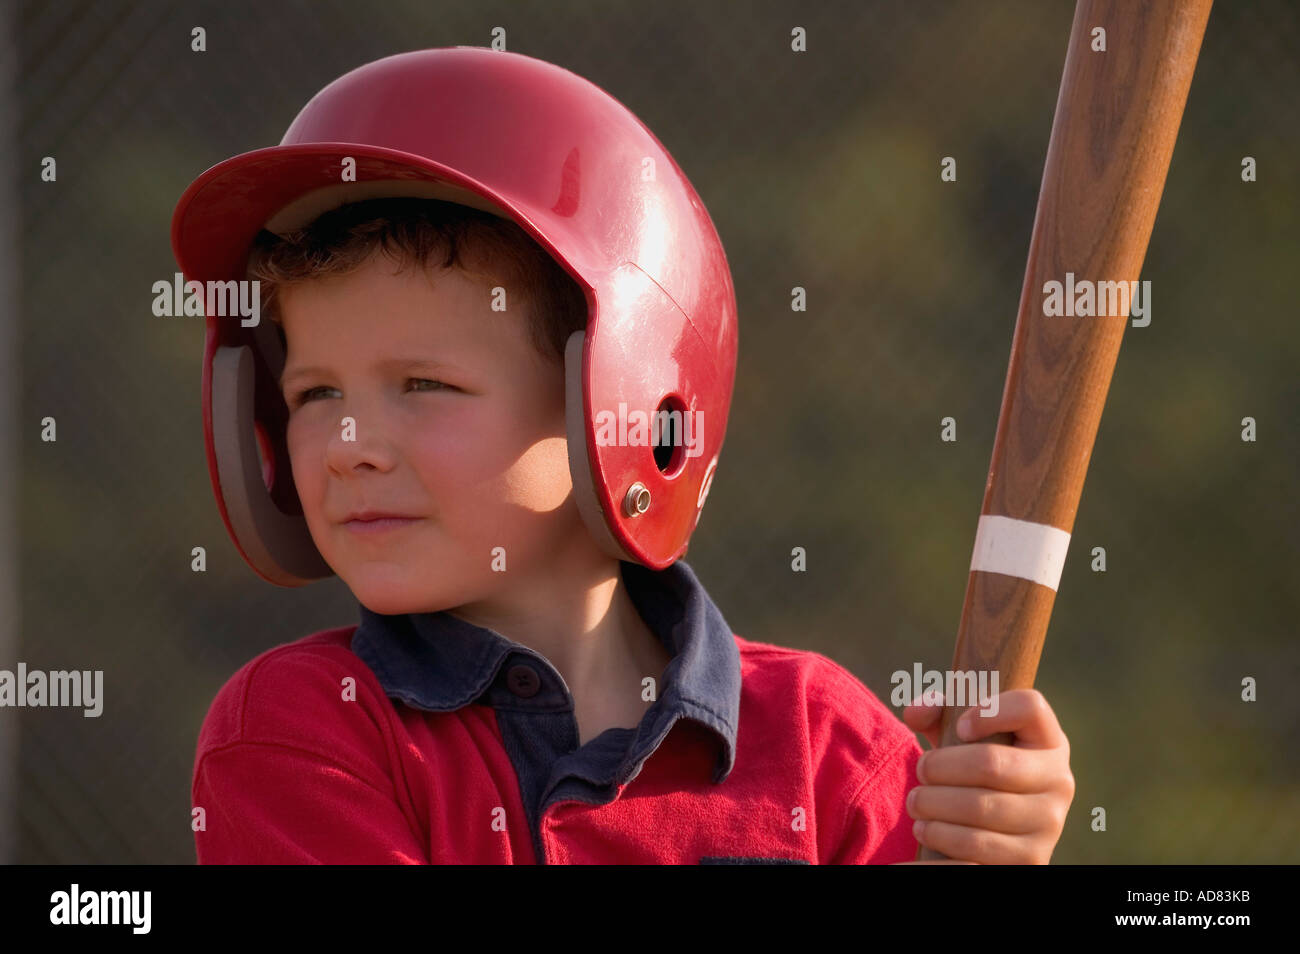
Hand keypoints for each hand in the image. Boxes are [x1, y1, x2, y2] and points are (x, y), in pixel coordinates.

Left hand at [895, 688, 1074, 863]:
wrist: (1000, 829)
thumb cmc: (975, 767)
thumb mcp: (961, 734)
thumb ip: (937, 711)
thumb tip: (916, 713)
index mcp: (1047, 740)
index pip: (1030, 707)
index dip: (989, 711)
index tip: (960, 727)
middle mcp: (1058, 781)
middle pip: (991, 763)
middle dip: (940, 767)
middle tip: (920, 771)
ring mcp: (1049, 825)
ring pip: (980, 810)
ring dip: (934, 807)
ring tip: (917, 805)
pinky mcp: (1031, 861)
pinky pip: (976, 853)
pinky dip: (940, 843)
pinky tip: (926, 832)